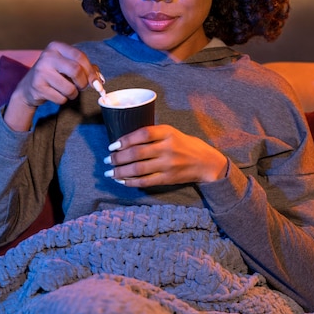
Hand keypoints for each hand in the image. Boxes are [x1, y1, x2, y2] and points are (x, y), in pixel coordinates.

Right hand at [4, 41, 102, 131]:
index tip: (95, 81)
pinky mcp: (37, 86)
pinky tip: (56, 94)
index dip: (90, 71)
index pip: (80, 56)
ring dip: (73, 94)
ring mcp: (41, 71)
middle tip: (81, 87)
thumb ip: (85, 69)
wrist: (28, 87)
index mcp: (56, 47)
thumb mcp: (67, 65)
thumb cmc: (53, 75)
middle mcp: (47, 56)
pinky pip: (61, 98)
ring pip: (70, 88)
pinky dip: (63, 100)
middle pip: (76, 71)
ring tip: (67, 91)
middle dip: (83, 83)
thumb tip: (99, 80)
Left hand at [104, 125, 227, 186]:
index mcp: (168, 132)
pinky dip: (131, 182)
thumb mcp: (171, 132)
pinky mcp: (168, 178)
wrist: (205, 162)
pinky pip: (145, 181)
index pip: (142, 134)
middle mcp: (167, 148)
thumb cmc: (184, 144)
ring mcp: (168, 165)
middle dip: (118, 158)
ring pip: (138, 169)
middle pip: (137, 153)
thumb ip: (153, 134)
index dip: (125, 140)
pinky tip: (122, 181)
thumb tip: (125, 140)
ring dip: (120, 171)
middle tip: (108, 160)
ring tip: (110, 172)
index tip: (112, 145)